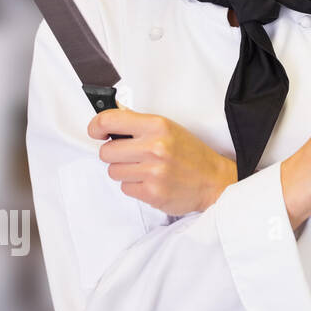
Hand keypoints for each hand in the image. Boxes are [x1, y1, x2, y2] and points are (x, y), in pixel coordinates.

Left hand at [88, 104, 236, 215]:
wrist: (214, 181)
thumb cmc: (190, 154)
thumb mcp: (169, 129)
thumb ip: (139, 124)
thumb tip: (110, 118)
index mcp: (157, 125)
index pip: (110, 120)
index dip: (96, 127)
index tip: (96, 132)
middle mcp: (154, 146)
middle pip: (106, 152)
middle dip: (115, 155)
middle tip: (132, 156)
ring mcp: (153, 171)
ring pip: (113, 172)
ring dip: (125, 172)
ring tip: (146, 170)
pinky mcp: (152, 192)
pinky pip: (125, 188)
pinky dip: (135, 186)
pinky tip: (152, 182)